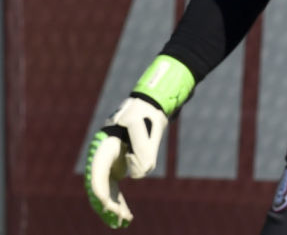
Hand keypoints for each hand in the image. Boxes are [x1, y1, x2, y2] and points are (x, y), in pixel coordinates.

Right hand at [85, 97, 168, 227]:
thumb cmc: (145, 112)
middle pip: (99, 186)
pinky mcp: (118, 168)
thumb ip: (143, 150)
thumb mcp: (144, 125)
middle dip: (107, 205)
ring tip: (124, 222)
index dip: (100, 190)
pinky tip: (126, 215)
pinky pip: (115, 190)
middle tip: (118, 220)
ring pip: (107, 191)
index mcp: (104, 145)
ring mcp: (110, 163)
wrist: (148, 104)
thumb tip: (135, 174)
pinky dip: (120, 202)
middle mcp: (103, 156)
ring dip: (115, 208)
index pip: (97, 173)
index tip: (108, 204)